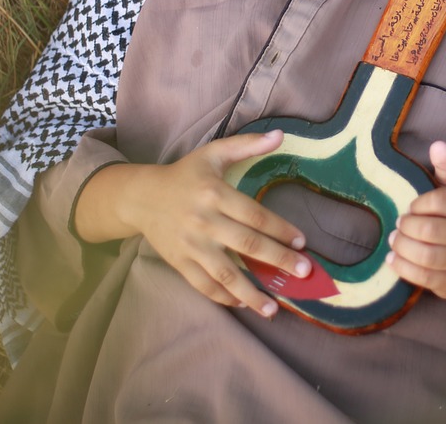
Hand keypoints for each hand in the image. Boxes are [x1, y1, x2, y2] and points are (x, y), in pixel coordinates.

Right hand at [78, 130, 310, 315]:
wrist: (141, 196)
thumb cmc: (185, 174)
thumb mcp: (213, 153)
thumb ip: (247, 144)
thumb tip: (280, 136)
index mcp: (215, 193)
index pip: (255, 215)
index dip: (280, 229)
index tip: (302, 242)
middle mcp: (204, 221)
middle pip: (246, 245)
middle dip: (278, 260)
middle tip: (304, 273)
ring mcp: (190, 245)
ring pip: (225, 274)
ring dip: (251, 293)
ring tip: (273, 308)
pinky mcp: (179, 262)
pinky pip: (203, 285)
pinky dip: (223, 297)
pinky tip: (242, 304)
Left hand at [387, 140, 445, 298]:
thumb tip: (438, 145)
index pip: (439, 201)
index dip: (417, 204)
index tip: (411, 207)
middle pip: (429, 231)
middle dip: (406, 228)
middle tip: (398, 226)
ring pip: (425, 256)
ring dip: (402, 247)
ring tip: (394, 241)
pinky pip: (422, 278)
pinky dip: (402, 268)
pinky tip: (393, 260)